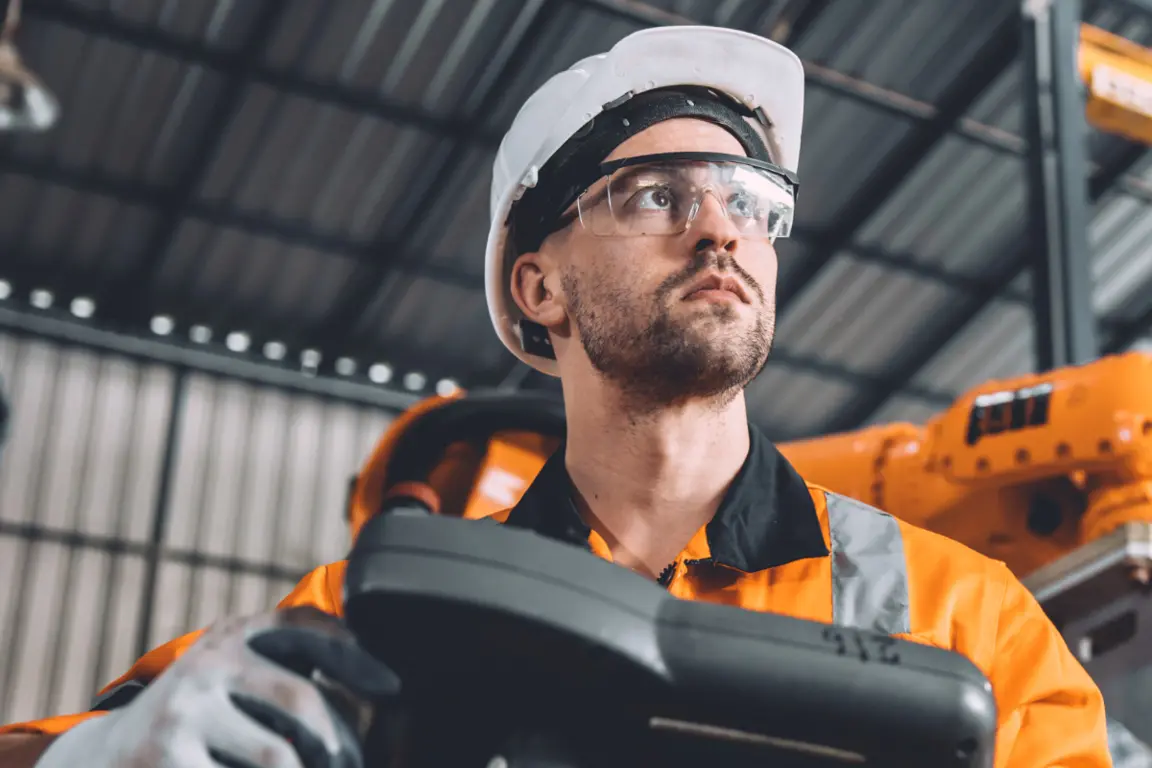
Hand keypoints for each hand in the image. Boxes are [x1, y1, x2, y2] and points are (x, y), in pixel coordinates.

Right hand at [36, 606, 399, 767]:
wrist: (104, 760)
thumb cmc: (197, 719)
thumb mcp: (236, 677)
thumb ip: (290, 670)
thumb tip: (384, 695)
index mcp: (236, 635)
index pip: (309, 631)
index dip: (358, 658)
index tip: (394, 687)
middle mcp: (210, 664)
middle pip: (303, 703)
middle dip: (343, 744)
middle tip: (354, 764)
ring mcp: (184, 712)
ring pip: (280, 756)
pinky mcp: (166, 758)